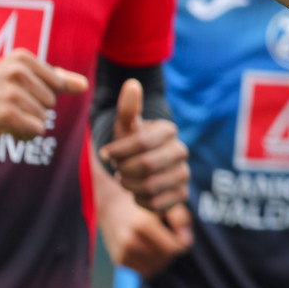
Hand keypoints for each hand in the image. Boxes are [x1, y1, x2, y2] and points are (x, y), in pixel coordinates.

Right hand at [0, 48, 87, 139]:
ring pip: (43, 119)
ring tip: (2, 116)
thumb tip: (85, 85)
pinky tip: (5, 128)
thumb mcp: (21, 77)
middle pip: (51, 103)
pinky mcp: (7, 114)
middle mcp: (18, 71)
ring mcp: (12, 93)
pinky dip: (23, 135)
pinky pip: (36, 131)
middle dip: (32, 110)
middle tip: (5, 105)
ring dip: (26, 124)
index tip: (15, 92)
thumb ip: (56, 80)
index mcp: (23, 58)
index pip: (56, 84)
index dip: (39, 95)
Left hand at [98, 79, 190, 211]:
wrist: (140, 162)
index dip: (119, 151)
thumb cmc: (130, 141)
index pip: (142, 142)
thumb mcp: (125, 126)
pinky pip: (157, 203)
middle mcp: (181, 151)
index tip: (105, 154)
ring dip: (130, 185)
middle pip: (147, 166)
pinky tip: (136, 191)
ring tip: (125, 179)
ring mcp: (183, 173)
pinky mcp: (181, 194)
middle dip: (124, 169)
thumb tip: (131, 84)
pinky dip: (139, 199)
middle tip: (117, 168)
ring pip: (151, 186)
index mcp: (168, 130)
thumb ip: (127, 108)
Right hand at [98, 192, 192, 277]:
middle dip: (173, 250)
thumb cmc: (145, 205)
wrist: (112, 206)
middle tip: (168, 236)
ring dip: (163, 259)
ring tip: (158, 242)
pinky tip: (148, 248)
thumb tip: (186, 241)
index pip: (173, 249)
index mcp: (143, 225)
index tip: (179, 233)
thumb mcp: (165, 204)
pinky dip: (151, 263)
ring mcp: (123, 252)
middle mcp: (130, 241)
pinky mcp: (119, 261)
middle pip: (166, 259)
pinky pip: (145, 271)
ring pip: (156, 269)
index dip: (182, 242)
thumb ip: (181, 219)